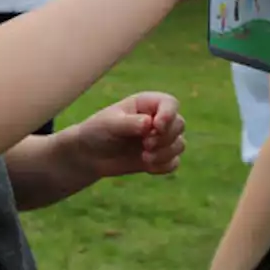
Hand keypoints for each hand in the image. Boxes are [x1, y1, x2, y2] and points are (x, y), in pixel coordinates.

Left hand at [65, 91, 185, 178]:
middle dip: (166, 137)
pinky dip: (163, 166)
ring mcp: (160, 139)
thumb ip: (129, 123)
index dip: (169, 114)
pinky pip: (174, 162)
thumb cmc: (97, 131)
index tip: (157, 126)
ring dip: (165, 153)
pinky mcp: (160, 157)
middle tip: (146, 144)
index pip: (170, 103)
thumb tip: (149, 123)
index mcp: (145, 104)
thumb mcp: (109, 124)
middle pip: (179, 124)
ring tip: (145, 157)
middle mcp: (157, 119)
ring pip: (180, 144)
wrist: (90, 154)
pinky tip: (146, 166)